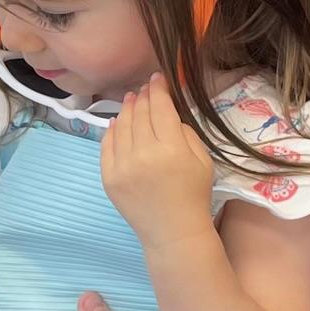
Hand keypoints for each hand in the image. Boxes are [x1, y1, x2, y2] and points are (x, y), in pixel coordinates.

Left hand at [100, 74, 214, 255]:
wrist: (173, 232)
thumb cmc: (193, 195)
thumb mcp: (202, 160)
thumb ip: (185, 132)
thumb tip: (166, 112)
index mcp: (172, 148)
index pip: (160, 108)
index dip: (158, 90)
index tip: (157, 78)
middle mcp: (144, 154)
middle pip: (140, 114)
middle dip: (143, 96)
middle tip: (144, 87)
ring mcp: (123, 166)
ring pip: (122, 126)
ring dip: (126, 109)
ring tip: (130, 98)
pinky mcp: (108, 177)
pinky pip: (107, 146)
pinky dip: (111, 130)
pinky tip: (117, 121)